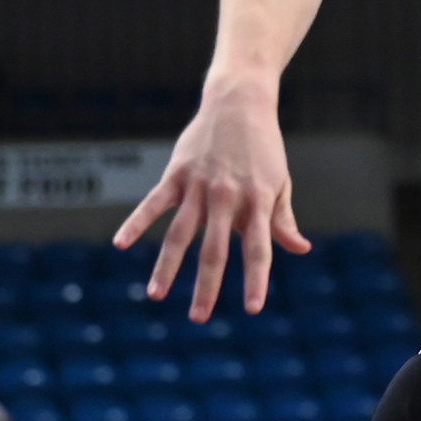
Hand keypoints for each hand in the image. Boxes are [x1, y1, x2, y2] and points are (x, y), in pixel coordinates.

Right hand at [113, 79, 310, 320]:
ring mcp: (200, 186)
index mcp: (257, 202)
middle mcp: (227, 197)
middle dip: (206, 286)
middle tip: (198, 318)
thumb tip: (300, 250)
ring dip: (166, 267)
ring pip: (180, 234)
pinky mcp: (177, 174)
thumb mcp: (279, 181)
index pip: (258, 248)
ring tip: (154, 296)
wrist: (240, 102)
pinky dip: (136, 223)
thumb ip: (283, 219)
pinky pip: (153, 203)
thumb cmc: (264, 148)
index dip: (256, 279)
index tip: (253, 308)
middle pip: (215, 250)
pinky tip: (120, 244)